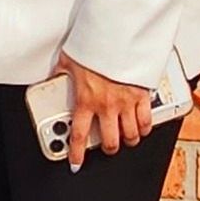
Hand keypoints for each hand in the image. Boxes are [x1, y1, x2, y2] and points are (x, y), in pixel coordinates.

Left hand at [56, 51, 153, 167]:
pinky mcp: (142, 96)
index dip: (76, 153)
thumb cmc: (94, 47)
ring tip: (126, 139)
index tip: (75, 162)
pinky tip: (142, 127)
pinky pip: (146, 120)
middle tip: (107, 147)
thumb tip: (53, 76)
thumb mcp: (69, 59)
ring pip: (130, 135)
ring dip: (128, 140)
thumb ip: (62, 72)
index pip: (79, 135)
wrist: (119, 38)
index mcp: (86, 100)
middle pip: (110, 141)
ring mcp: (126, 103)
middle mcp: (107, 106)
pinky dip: (145, 127)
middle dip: (109, 148)